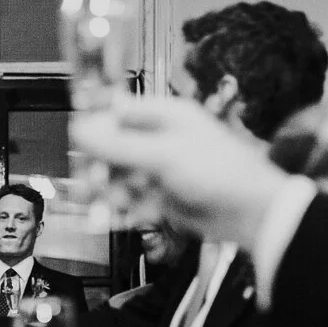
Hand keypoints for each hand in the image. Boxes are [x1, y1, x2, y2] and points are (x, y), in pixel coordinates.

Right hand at [71, 98, 289, 249]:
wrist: (250, 213)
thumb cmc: (220, 173)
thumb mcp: (163, 155)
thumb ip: (119, 145)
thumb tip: (82, 130)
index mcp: (166, 116)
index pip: (119, 113)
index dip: (96, 125)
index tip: (76, 141)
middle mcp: (162, 140)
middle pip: (116, 148)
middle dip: (99, 166)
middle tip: (86, 181)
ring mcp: (163, 170)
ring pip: (122, 177)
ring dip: (109, 190)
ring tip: (99, 201)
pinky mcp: (164, 198)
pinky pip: (134, 200)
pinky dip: (123, 208)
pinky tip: (117, 214)